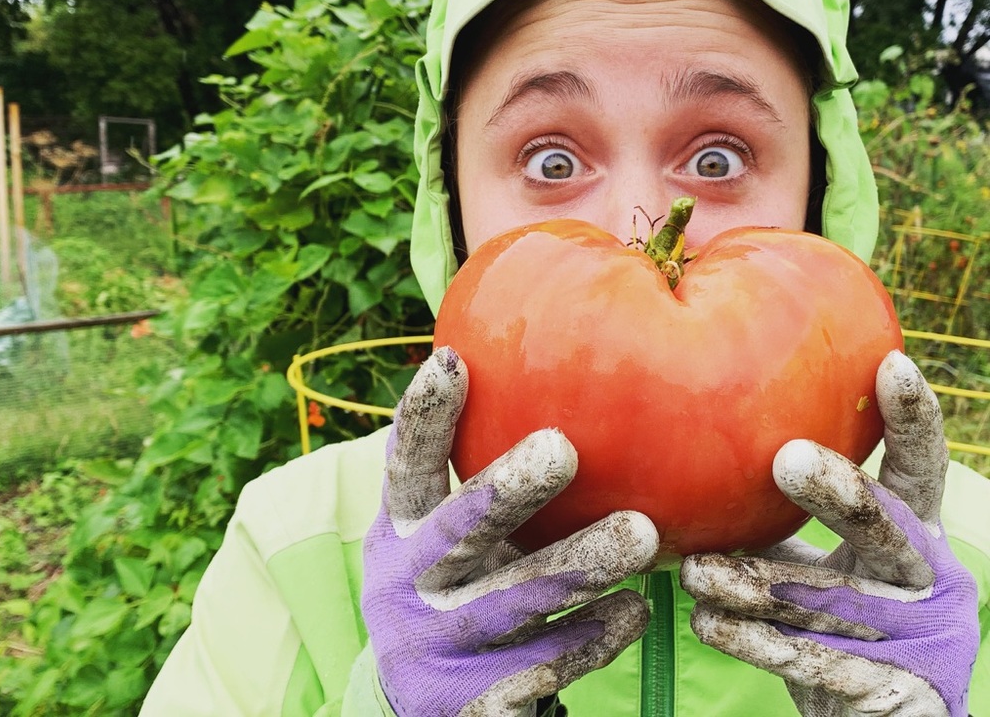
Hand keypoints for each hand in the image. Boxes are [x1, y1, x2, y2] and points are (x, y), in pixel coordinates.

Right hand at [361, 347, 658, 716]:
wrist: (416, 710)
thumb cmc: (449, 587)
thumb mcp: (438, 537)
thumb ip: (473, 483)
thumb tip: (534, 379)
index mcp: (401, 531)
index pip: (406, 466)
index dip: (423, 415)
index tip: (451, 361)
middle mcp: (407, 584)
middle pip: (459, 531)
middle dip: (507, 490)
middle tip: (562, 448)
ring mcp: (437, 647)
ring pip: (514, 601)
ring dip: (578, 563)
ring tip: (641, 532)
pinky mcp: (472, 702)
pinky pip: (546, 664)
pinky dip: (594, 637)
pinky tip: (636, 611)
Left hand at [680, 350, 979, 716]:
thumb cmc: (830, 628)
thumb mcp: (815, 567)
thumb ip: (776, 522)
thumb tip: (693, 451)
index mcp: (916, 536)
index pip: (921, 469)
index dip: (913, 418)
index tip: (892, 361)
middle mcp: (931, 580)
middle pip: (887, 525)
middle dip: (839, 492)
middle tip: (784, 459)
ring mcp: (923, 640)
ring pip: (830, 599)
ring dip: (754, 582)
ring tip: (694, 570)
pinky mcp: (896, 694)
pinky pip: (810, 660)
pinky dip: (752, 640)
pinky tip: (706, 622)